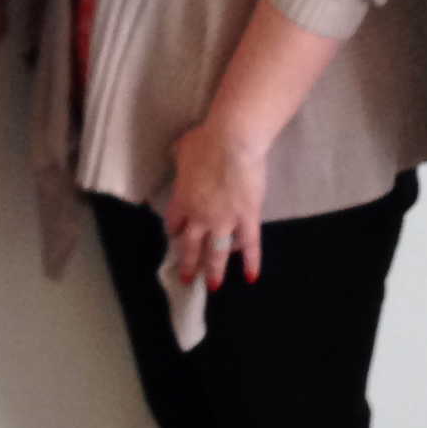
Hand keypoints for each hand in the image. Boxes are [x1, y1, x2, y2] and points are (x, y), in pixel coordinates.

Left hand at [162, 116, 268, 290]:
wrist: (231, 142)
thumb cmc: (206, 141)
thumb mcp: (183, 149)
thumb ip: (181, 159)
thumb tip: (179, 156)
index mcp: (182, 199)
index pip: (174, 221)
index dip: (175, 229)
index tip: (176, 234)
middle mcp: (199, 216)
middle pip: (191, 245)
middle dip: (189, 263)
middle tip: (186, 278)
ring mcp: (223, 220)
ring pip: (217, 253)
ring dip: (214, 271)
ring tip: (213, 286)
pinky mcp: (247, 218)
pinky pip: (249, 245)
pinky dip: (251, 262)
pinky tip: (251, 277)